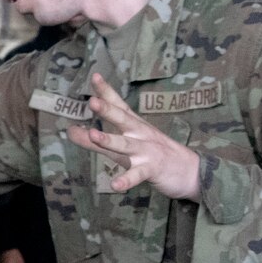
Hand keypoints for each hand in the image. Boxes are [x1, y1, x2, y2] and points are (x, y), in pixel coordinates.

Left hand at [69, 73, 202, 199]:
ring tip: (93, 135)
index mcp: (134, 126)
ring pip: (126, 145)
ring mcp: (147, 151)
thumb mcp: (122, 147)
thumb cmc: (153, 156)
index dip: (107, 92)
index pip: (119, 105)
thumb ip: (94, 141)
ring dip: (110, 140)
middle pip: (123, 119)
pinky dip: (126, 180)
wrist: (192, 172)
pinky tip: (114, 185)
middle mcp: (140, 134)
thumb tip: (69, 131)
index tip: (95, 77)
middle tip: (92, 101)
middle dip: (108, 110)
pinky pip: (138, 175)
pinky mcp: (153, 169)